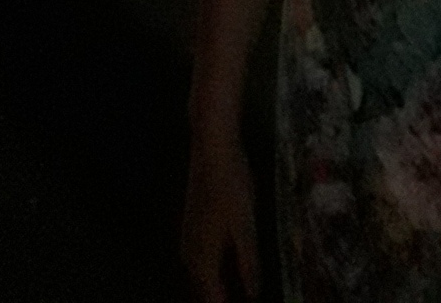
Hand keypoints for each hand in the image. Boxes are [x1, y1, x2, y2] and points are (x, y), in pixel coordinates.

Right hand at [181, 123, 259, 301]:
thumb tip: (252, 293)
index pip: (212, 298)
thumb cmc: (230, 187)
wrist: (212, 151)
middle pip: (202, 289)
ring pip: (199, 274)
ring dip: (214, 286)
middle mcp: (190, 252)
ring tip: (232, 292)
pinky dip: (212, 270)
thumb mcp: (246, 227)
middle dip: (217, 299)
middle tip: (238, 298)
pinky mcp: (192, 225)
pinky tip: (225, 267)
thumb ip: (248, 263)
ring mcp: (188, 237)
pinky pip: (199, 259)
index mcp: (202, 257)